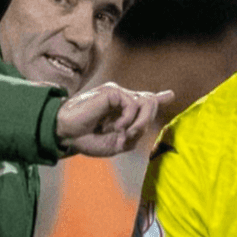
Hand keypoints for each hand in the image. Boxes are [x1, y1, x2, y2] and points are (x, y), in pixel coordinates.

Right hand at [55, 83, 173, 156]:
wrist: (66, 134)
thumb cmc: (87, 139)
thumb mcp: (116, 144)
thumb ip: (133, 135)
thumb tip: (144, 125)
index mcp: (121, 111)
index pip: (143, 102)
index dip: (158, 98)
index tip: (170, 95)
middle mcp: (121, 100)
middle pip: (150, 103)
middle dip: (147, 122)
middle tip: (130, 137)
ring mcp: (117, 94)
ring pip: (147, 102)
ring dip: (141, 123)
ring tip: (125, 133)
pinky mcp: (112, 91)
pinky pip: (133, 104)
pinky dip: (127, 120)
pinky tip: (115, 127)